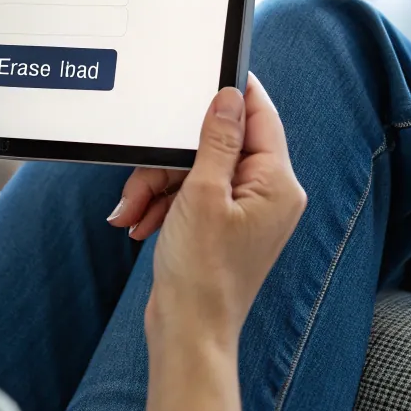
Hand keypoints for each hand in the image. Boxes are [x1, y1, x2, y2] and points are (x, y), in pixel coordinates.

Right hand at [141, 76, 306, 410]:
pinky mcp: (222, 224)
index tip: (205, 75)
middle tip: (143, 181)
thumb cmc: (201, 274)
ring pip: (195, 169)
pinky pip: (189, 193)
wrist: (188, 334)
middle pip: (216, 145)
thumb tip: (229, 96)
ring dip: (157, 186)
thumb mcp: (203, 193)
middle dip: (169, 161)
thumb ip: (217, 139)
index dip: (233, 93)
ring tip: (133, 211)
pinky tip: (140, 222)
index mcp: (277, 183)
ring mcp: (245, 211)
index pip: (261, 116)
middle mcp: (268, 194)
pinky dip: (162, 203)